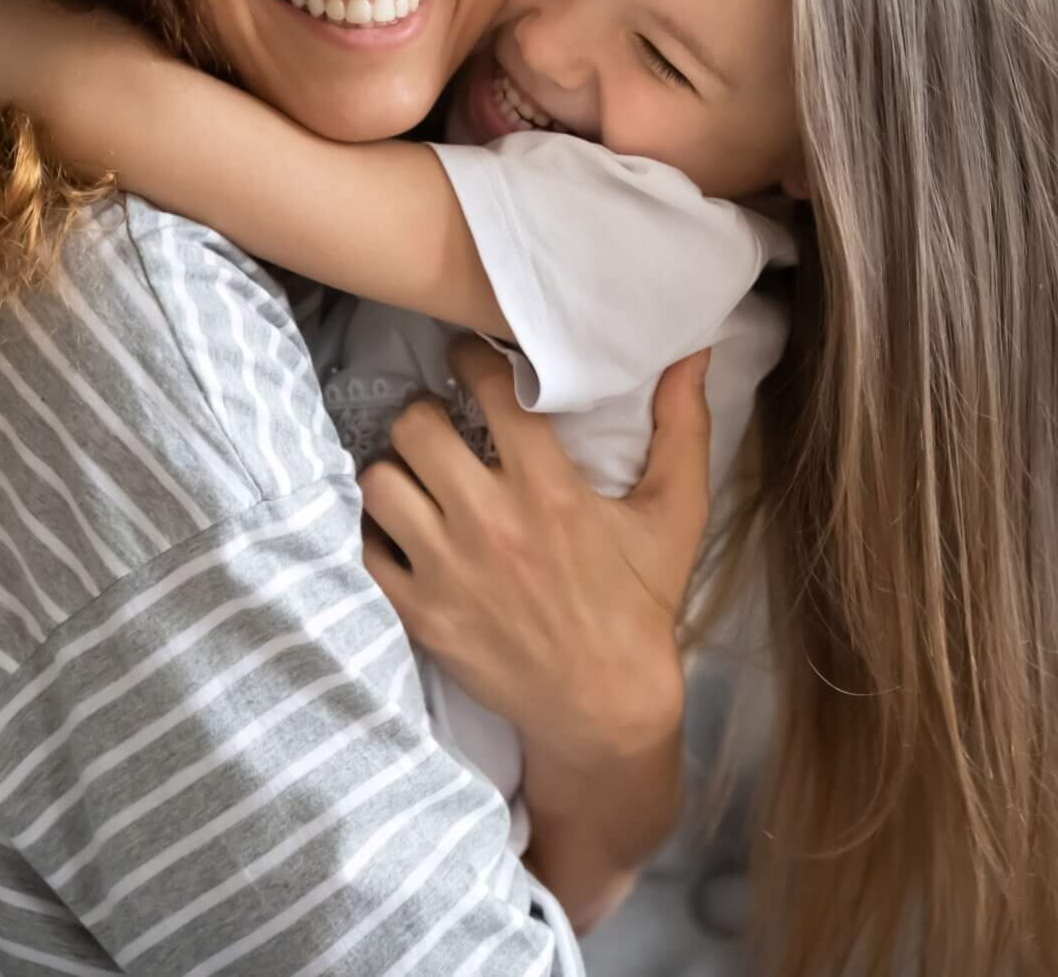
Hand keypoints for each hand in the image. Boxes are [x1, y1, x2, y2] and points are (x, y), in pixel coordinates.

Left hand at [360, 334, 711, 773]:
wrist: (605, 707)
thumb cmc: (640, 604)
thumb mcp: (676, 513)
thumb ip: (682, 427)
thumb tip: (692, 350)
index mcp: (548, 489)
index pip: (488, 389)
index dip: (471, 358)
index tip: (469, 356)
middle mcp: (488, 522)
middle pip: (414, 428)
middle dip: (423, 413)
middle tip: (438, 421)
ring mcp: (446, 570)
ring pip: (379, 483)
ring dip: (393, 470)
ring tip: (416, 475)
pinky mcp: (420, 612)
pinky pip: (365, 549)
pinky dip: (377, 532)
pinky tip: (402, 528)